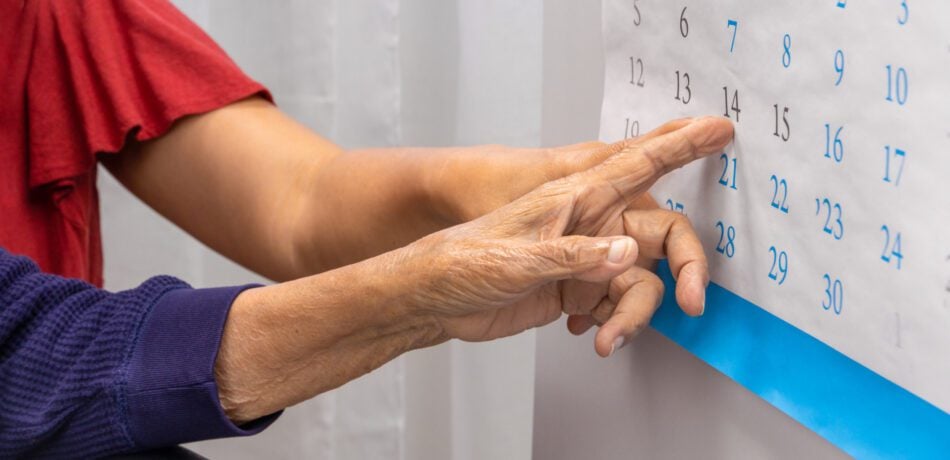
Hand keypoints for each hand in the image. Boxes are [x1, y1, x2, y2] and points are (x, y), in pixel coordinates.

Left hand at [399, 117, 732, 355]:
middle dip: (684, 269)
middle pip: (660, 237)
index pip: (639, 164)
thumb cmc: (463, 260)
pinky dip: (614, 323)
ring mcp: (584, 259)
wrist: (435, 300)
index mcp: (575, 197)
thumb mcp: (517, 257)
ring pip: (640, 281)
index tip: (719, 130)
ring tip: (607, 337)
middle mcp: (588, 224)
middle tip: (693, 302)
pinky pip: (617, 305)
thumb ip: (574, 257)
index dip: (683, 145)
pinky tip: (588, 333)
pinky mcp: (575, 290)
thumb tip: (627, 255)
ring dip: (634, 313)